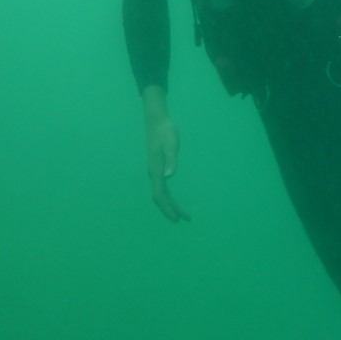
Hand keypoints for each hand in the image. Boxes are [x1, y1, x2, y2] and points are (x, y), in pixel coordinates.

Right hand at [142, 86, 190, 222]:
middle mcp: (154, 173)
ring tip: (184, 214)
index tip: (175, 219)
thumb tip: (169, 176)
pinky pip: (162, 187)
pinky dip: (169, 197)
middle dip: (172, 209)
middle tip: (186, 219)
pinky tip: (174, 200)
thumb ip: (171, 160)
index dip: (166, 208)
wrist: (156, 122)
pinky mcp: (158, 168)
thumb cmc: (165, 132)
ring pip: (161, 193)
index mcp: (156, 169)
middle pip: (161, 197)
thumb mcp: (172, 144)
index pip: (159, 194)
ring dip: (171, 204)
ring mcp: (155, 171)